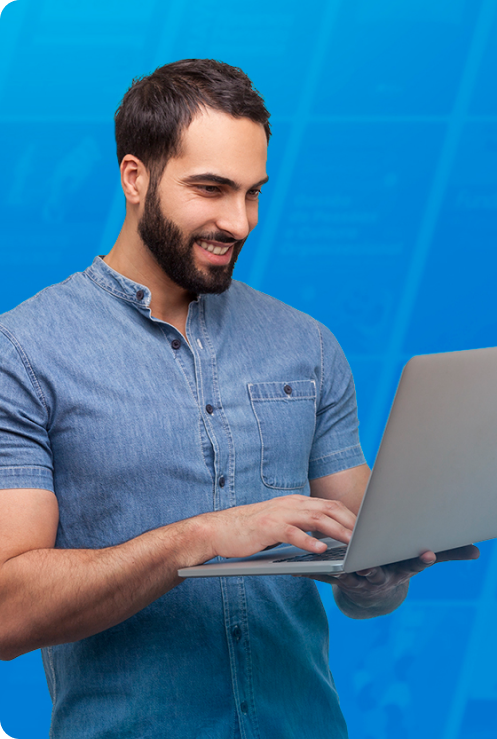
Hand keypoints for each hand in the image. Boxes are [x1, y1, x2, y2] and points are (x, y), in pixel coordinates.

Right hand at [199, 494, 355, 559]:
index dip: (349, 516)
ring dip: (337, 531)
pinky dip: (309, 541)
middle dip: (350, 522)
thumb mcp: (280, 524)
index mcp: (294, 502)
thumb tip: (325, 538)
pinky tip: (321, 550)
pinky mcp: (268, 527)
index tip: (365, 530)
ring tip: (353, 543)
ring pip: (316, 519)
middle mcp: (290, 504)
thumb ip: (300, 525)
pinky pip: (293, 533)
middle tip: (368, 537)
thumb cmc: (250, 530)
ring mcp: (279, 514)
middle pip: (328, 509)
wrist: (219, 530)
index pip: (329, 505)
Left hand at [296, 544, 479, 616]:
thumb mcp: (416, 561)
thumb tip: (477, 552)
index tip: (428, 553)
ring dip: (338, 571)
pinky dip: (312, 571)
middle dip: (372, 567)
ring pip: (347, 575)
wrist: (368, 592)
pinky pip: (323, 576)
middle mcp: (379, 576)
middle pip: (376, 571)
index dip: (422, 560)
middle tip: (367, 563)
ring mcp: (356, 580)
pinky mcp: (335, 579)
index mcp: (398, 569)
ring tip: (333, 565)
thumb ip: (445, 554)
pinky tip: (300, 566)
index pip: (413, 564)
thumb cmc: (393, 567)